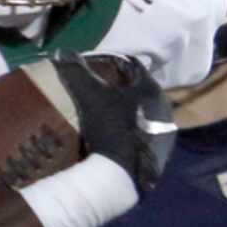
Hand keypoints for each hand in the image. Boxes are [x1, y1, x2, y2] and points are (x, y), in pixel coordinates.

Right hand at [51, 54, 177, 196]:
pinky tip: (115, 140)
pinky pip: (143, 138)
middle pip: (139, 92)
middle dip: (120, 90)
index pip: (133, 66)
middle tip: (99, 91)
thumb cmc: (109, 126)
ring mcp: (164, 136)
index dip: (112, 63)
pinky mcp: (159, 157)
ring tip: (106, 117)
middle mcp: (164, 110)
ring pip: (143, 116)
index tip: (95, 67)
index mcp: (152, 89)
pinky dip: (130, 135)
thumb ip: (77, 71)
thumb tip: (62, 51)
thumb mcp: (90, 95)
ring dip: (127, 114)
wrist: (121, 174)